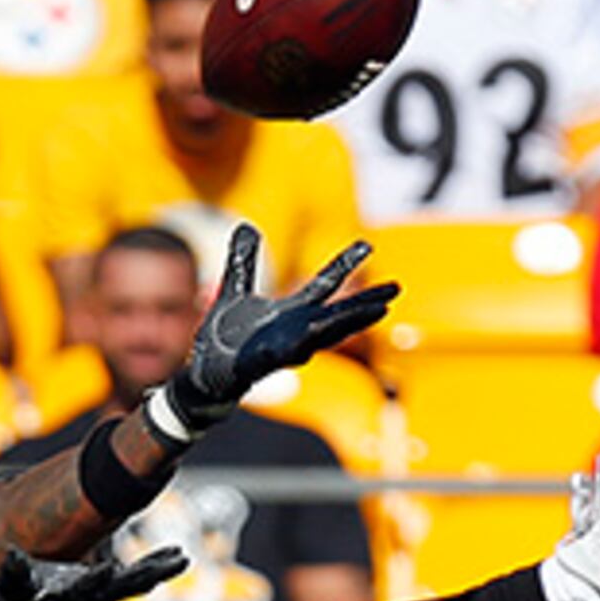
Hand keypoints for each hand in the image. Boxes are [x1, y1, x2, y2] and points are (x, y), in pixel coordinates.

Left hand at [139, 227, 397, 443]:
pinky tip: (312, 334)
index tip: (367, 244)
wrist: (204, 374)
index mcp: (290, 313)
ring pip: (323, 335)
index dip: (344, 265)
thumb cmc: (224, 339)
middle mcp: (294, 332)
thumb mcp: (234, 292)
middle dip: (366, 304)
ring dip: (349, 323)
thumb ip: (243, 262)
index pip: (324, 287)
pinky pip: (284, 354)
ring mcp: (282, 349)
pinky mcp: (263, 364)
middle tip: (395, 290)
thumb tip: (244, 226)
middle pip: (338, 315)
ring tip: (378, 311)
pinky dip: (298, 344)